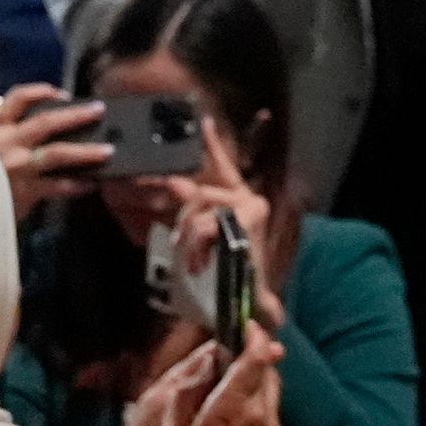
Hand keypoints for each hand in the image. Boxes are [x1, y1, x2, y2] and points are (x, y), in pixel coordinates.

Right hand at [0, 82, 110, 215]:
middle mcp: (5, 143)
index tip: (61, 94)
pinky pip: (59, 186)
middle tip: (98, 109)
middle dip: (76, 115)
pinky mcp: (25, 191)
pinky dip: (77, 185)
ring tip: (107, 150)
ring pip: (58, 152)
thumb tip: (32, 129)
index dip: (42, 92)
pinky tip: (90, 184)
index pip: (17, 99)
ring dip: (87, 151)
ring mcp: (16, 167)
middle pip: (46, 122)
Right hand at [116, 329, 284, 425]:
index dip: (254, 336)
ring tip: (230, 393)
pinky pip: (271, 411)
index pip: (255, 360)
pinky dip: (258, 404)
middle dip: (252, 360)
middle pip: (267, 370)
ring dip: (255, 383)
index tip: (246, 324)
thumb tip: (208, 355)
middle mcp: (259, 415)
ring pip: (271, 390)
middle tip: (231, 361)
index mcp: (230, 409)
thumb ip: (190, 386)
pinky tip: (236, 419)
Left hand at [176, 119, 286, 327]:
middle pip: (200, 192)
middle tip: (176, 241)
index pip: (224, 166)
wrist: (247, 304)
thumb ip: (190, 217)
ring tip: (189, 261)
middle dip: (181, 215)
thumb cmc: (224, 275)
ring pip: (201, 207)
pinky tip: (198, 263)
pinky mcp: (249, 220)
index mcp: (238, 202)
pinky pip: (207, 223)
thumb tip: (174, 183)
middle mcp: (249, 199)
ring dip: (188, 236)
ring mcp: (251, 208)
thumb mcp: (202, 243)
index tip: (203, 121)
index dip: (213, 144)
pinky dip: (196, 244)